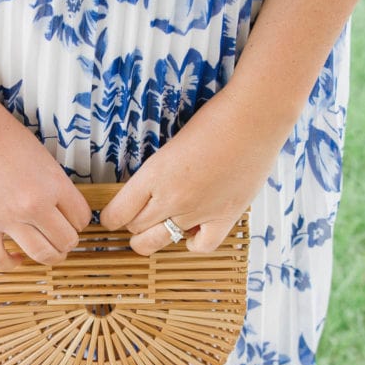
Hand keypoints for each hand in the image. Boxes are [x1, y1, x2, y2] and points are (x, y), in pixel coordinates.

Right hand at [0, 94, 91, 269]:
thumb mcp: (40, 155)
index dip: (78, 220)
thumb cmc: (0, 131)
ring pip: (42, 255)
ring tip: (45, 249)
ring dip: (48, 256)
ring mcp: (7, 216)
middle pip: (66, 241)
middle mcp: (35, 204)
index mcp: (54, 183)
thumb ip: (52, 183)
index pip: (81, 218)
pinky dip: (11, 263)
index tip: (69, 218)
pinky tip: (16, 257)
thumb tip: (59, 208)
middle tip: (59, 235)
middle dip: (67, 241)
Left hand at [99, 86, 291, 253]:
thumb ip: (159, 172)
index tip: (113, 216)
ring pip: (159, 241)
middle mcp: (172, 197)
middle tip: (136, 218)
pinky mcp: (225, 217)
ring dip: (152, 238)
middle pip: (136, 228)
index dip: (111, 218)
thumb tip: (149, 191)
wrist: (254, 117)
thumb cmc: (214, 120)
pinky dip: (192, 242)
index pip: (117, 213)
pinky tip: (192, 232)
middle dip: (132, 225)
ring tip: (155, 230)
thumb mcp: (171, 145)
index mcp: (153, 174)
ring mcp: (198, 211)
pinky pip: (200, 246)